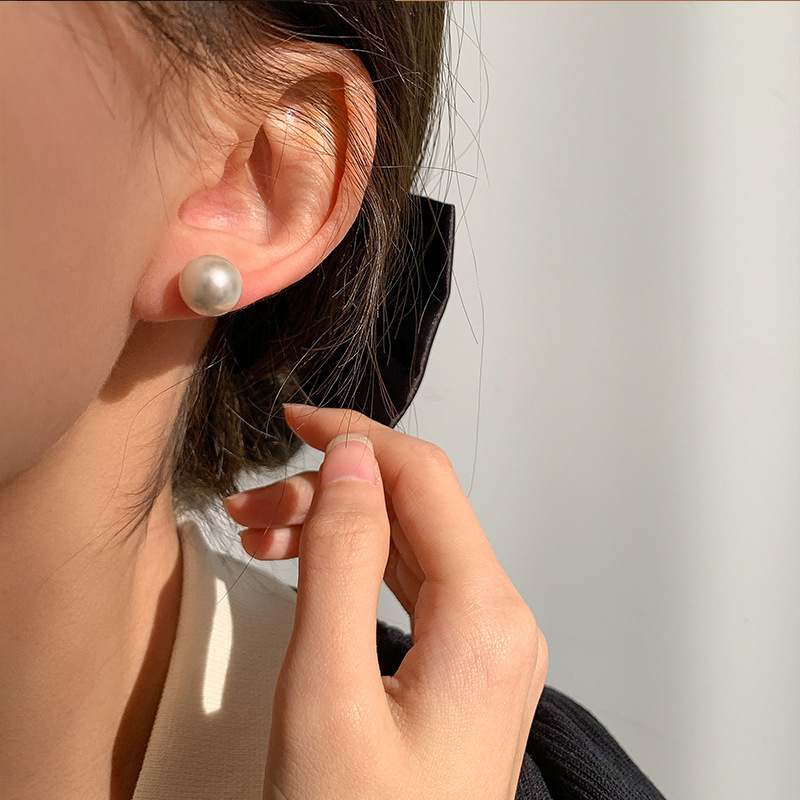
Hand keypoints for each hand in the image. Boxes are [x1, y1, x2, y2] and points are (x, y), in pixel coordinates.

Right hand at [223, 405, 547, 799]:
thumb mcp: (327, 688)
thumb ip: (343, 559)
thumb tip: (353, 458)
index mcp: (486, 615)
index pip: (425, 479)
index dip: (358, 436)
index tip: (296, 421)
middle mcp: (500, 620)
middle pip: (415, 509)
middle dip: (332, 491)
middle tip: (253, 505)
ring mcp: (485, 643)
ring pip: (408, 543)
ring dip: (337, 525)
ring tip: (263, 532)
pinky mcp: (463, 662)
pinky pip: (409, 583)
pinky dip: (355, 564)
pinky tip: (306, 563)